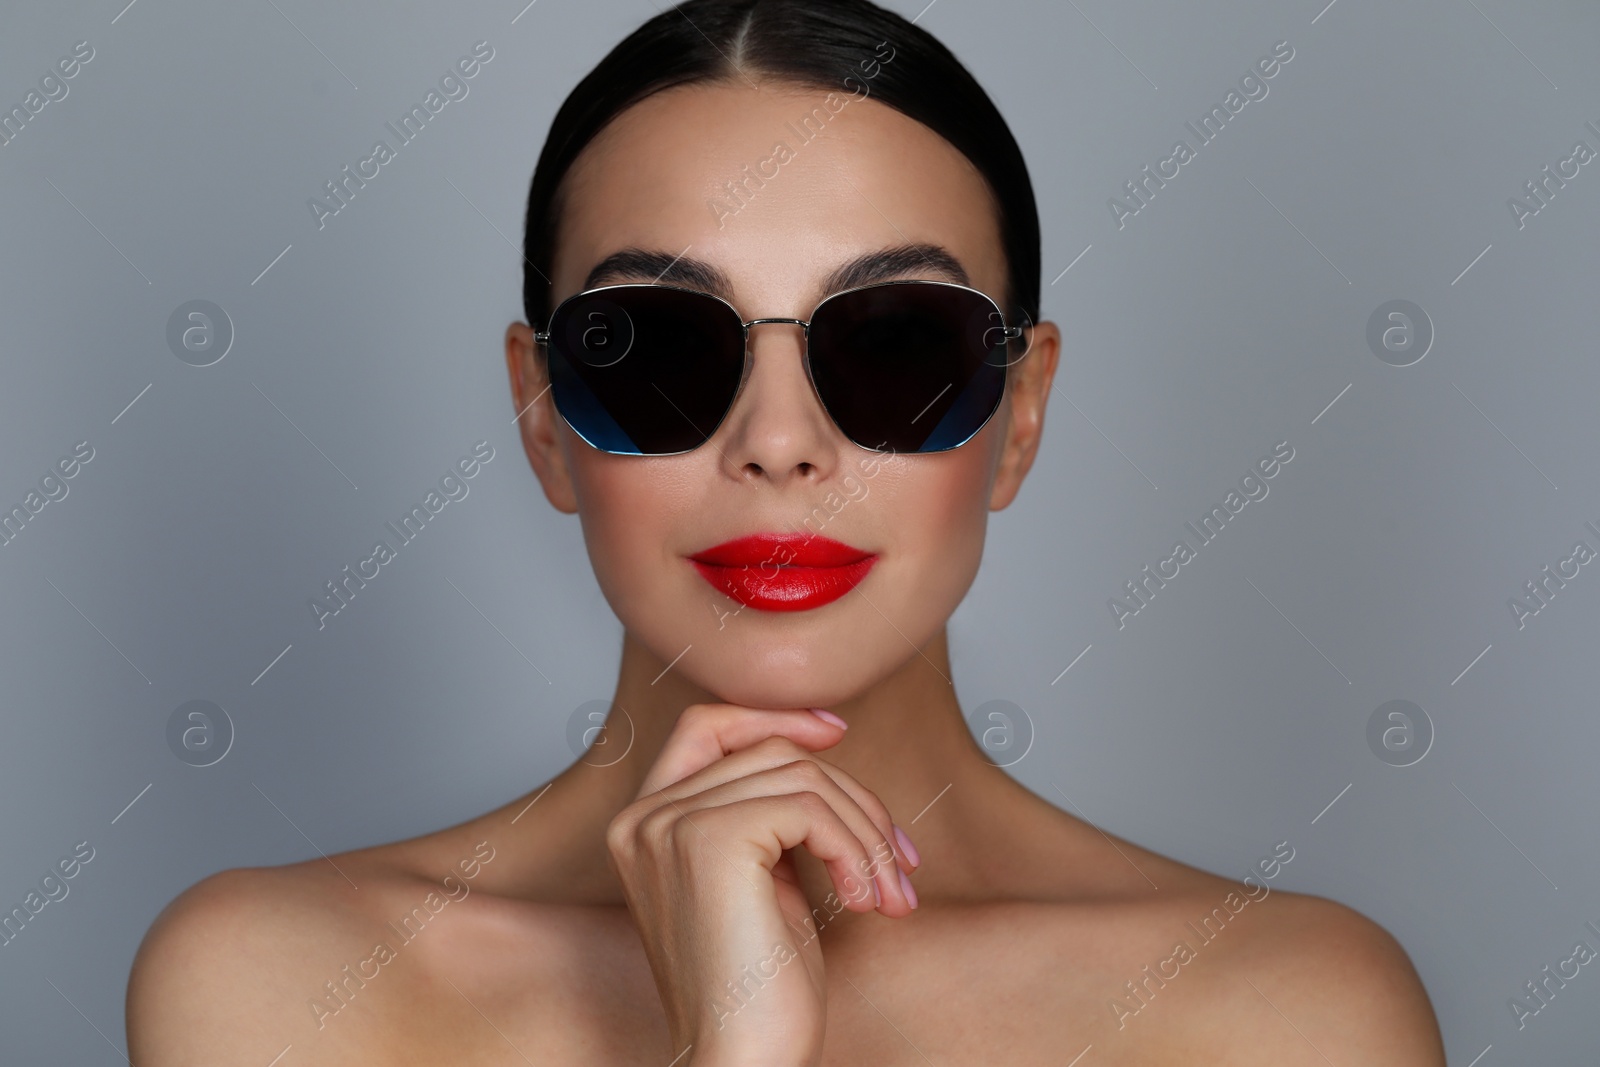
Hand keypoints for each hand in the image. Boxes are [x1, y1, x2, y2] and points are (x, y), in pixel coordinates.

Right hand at [605, 703, 918, 1066]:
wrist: (744, 1061)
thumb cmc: (760, 989)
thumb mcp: (762, 881)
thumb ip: (767, 815)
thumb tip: (821, 750)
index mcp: (644, 823)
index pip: (706, 725)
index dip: (773, 716)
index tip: (837, 732)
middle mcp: (643, 816)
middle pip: (772, 753)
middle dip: (853, 800)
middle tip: (900, 863)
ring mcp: (669, 825)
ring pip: (802, 776)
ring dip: (866, 833)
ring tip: (890, 893)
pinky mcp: (708, 841)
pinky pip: (809, 808)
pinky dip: (855, 849)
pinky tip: (865, 900)